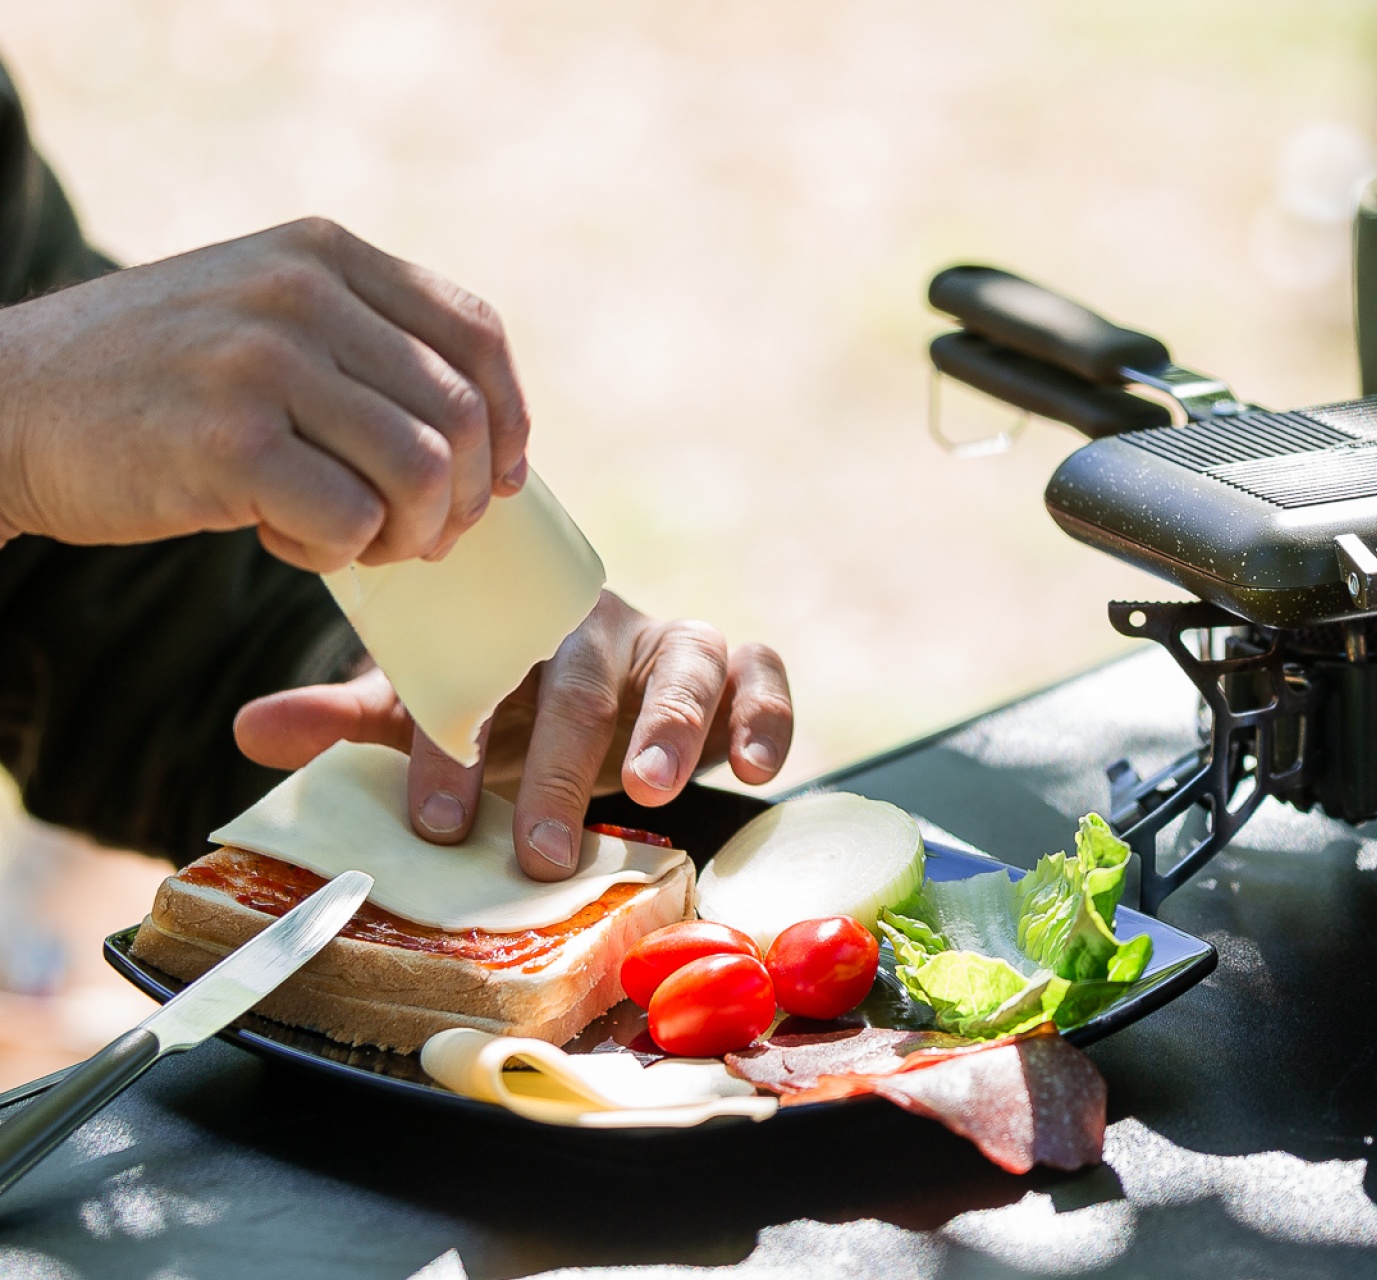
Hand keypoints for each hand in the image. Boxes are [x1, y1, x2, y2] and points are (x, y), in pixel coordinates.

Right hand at [0, 218, 529, 569]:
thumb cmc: (154, 383)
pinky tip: (287, 540)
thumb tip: (493, 432)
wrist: (1, 405)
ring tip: (358, 541)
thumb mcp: (262, 315)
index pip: (475, 332)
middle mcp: (300, 292)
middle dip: (462, 498)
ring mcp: (262, 362)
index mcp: (323, 252)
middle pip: (462, 414)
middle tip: (421, 536)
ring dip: (408, 533)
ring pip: (423, 473)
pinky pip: (351, 521)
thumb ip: (364, 341)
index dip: (510, 418)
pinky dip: (337, 554)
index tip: (500, 478)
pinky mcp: (227, 443)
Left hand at [232, 592, 794, 879]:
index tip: (436, 825)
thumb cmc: (501, 702)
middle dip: (559, 767)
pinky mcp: (732, 667)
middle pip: (580, 680)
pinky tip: (754, 768)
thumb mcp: (427, 711)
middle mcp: (592, 629)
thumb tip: (248, 729)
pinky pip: (761, 672)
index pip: (475, 678)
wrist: (584, 674)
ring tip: (648, 790)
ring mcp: (666, 644)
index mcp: (508, 630)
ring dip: (670, 725)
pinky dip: (764, 713)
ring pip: (683, 662)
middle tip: (539, 850)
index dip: (454, 749)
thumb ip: (352, 724)